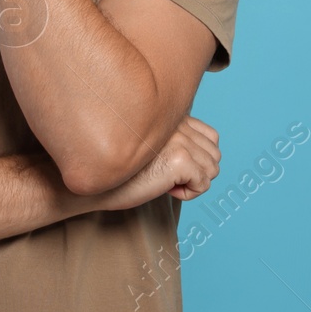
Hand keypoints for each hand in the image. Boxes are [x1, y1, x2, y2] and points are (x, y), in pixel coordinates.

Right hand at [93, 116, 221, 211]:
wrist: (96, 182)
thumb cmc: (120, 171)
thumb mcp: (151, 149)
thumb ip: (174, 143)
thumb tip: (202, 161)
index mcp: (173, 118)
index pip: (211, 136)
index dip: (199, 158)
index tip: (175, 169)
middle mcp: (178, 124)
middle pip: (215, 154)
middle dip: (198, 172)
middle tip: (171, 179)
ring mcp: (180, 140)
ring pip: (212, 169)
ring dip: (194, 182)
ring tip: (168, 183)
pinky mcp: (180, 159)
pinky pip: (203, 183)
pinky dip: (189, 193)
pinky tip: (168, 190)